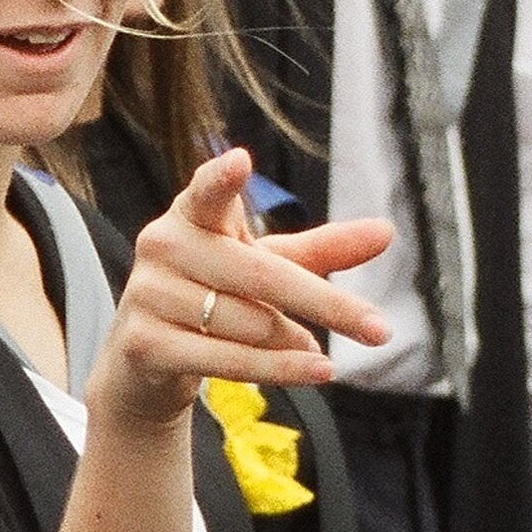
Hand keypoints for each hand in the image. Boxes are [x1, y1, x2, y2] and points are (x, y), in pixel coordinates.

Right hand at [92, 150, 392, 423]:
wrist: (146, 363)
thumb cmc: (212, 298)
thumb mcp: (264, 267)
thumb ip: (320, 251)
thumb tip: (386, 231)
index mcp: (191, 215)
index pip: (208, 191)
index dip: (222, 178)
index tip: (241, 161)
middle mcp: (163, 245)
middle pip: (263, 275)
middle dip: (327, 305)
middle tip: (380, 330)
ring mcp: (148, 295)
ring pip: (252, 324)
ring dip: (290, 341)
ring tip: (299, 345)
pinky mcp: (145, 343)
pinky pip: (230, 360)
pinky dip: (282, 369)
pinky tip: (317, 370)